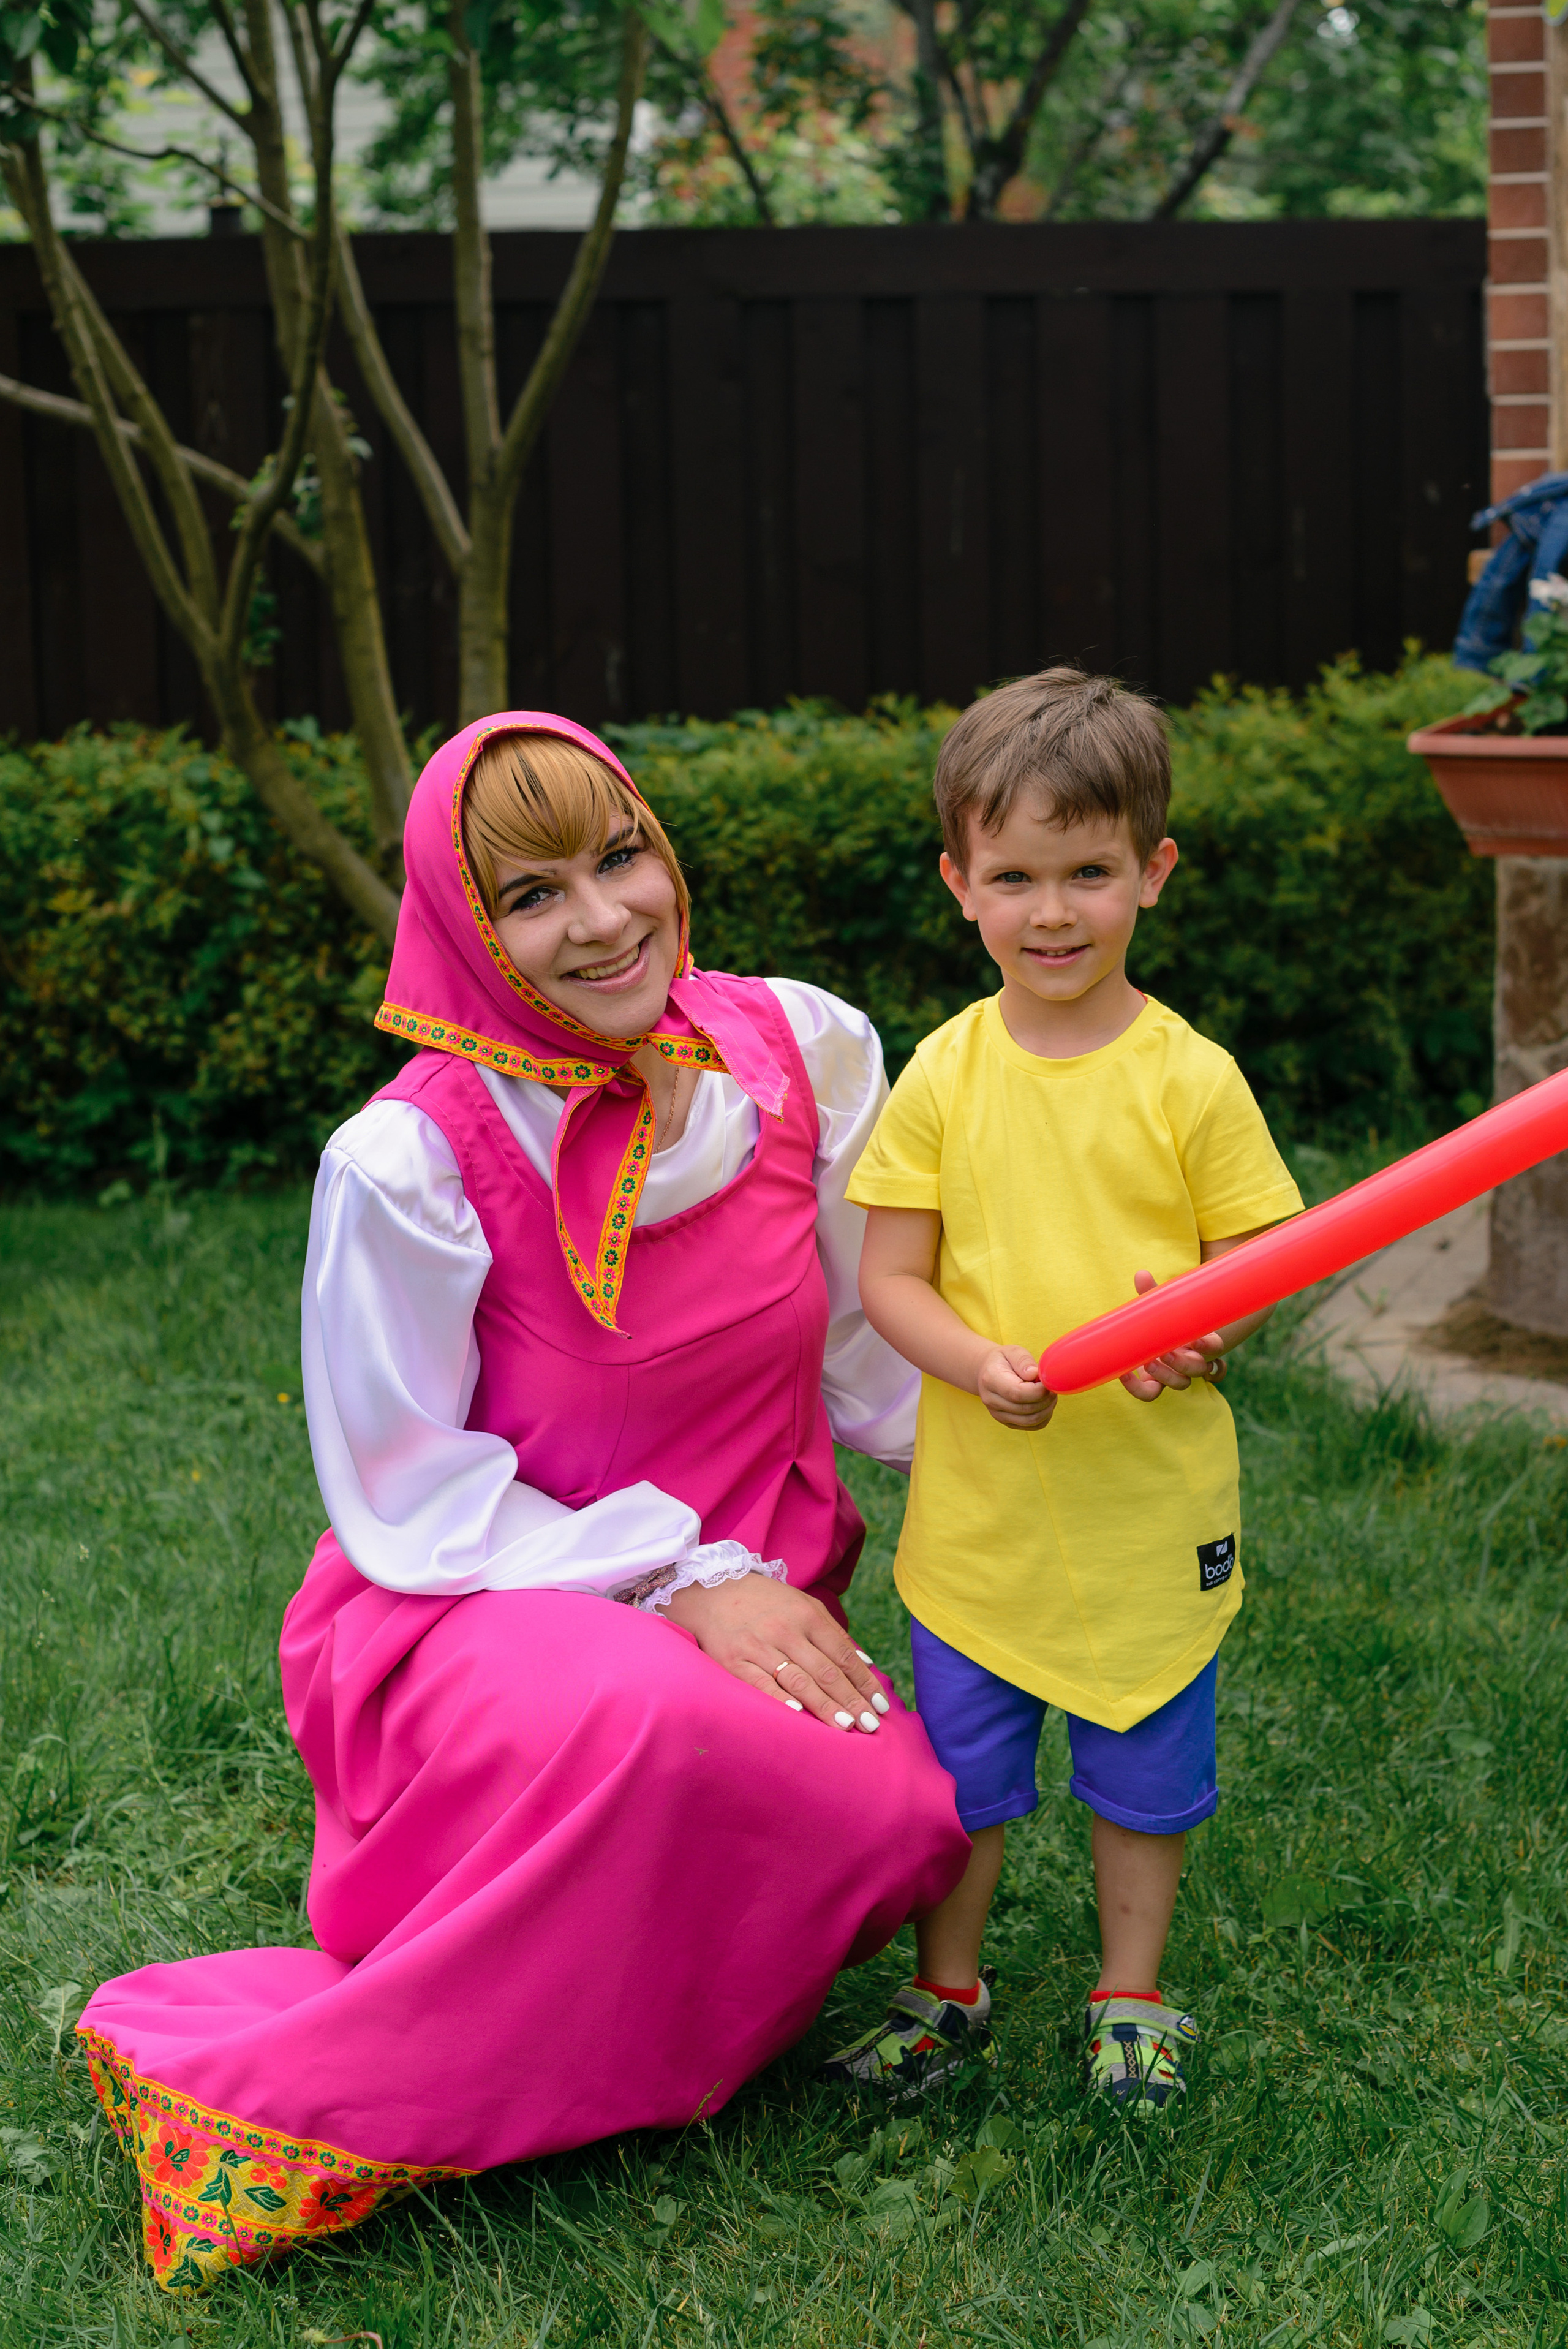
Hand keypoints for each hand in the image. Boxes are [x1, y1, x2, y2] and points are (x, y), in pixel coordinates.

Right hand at [662, 1572, 889, 1734]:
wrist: (711, 1590)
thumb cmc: (764, 1603)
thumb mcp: (802, 1605)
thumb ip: (832, 1634)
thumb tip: (866, 1665)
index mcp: (807, 1615)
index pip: (843, 1654)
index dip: (863, 1682)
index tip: (880, 1706)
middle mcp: (785, 1629)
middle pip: (825, 1670)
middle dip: (851, 1699)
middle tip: (870, 1724)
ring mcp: (758, 1645)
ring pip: (798, 1679)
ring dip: (824, 1705)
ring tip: (845, 1725)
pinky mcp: (733, 1660)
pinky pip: (760, 1683)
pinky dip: (779, 1698)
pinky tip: (798, 1714)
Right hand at [977, 1344, 1056, 1430]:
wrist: (986, 1372)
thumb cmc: (1003, 1360)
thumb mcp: (1012, 1352)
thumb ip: (1023, 1361)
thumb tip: (1034, 1374)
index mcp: (991, 1380)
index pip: (1017, 1393)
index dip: (1038, 1391)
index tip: (1049, 1382)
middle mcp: (991, 1400)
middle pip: (1026, 1409)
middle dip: (1046, 1399)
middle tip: (1053, 1387)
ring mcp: (998, 1414)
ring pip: (1030, 1421)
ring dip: (1047, 1409)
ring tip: (1050, 1394)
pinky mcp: (1006, 1422)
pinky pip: (1032, 1426)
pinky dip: (1044, 1417)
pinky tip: (1045, 1404)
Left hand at [1118, 1268, 1226, 1401]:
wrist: (1156, 1338)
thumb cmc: (1166, 1321)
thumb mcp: (1162, 1307)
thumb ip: (1153, 1294)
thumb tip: (1140, 1274)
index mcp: (1200, 1341)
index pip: (1215, 1348)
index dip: (1209, 1347)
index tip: (1196, 1339)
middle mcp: (1192, 1361)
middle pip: (1199, 1370)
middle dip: (1183, 1364)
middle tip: (1165, 1353)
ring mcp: (1175, 1374)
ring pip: (1180, 1384)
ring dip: (1166, 1376)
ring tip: (1148, 1362)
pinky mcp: (1156, 1384)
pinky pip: (1151, 1394)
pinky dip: (1138, 1389)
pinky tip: (1125, 1375)